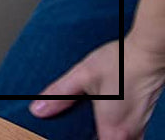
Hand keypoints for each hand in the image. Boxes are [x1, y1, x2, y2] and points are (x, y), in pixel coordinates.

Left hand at [30, 36, 164, 138]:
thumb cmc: (120, 63)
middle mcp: (128, 135)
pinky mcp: (142, 120)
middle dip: (88, 137)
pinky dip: (115, 130)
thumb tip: (37, 109)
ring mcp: (138, 129)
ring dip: (102, 134)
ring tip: (90, 119)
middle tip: (78, 125)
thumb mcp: (82, 74)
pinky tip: (105, 113)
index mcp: (112, 129)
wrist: (149, 55)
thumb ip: (59, 94)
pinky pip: (127, 135)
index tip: (67, 133)